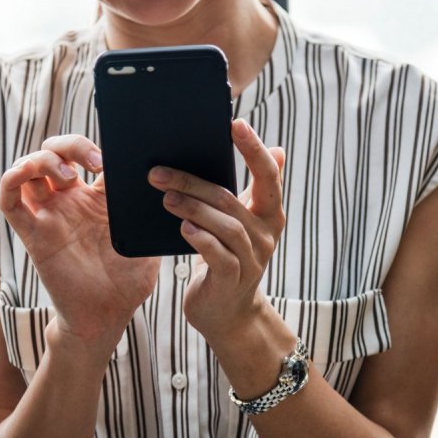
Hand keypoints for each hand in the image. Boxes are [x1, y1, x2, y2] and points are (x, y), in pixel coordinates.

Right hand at [0, 135, 159, 345]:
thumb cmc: (128, 282)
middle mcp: (69, 203)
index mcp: (98, 200)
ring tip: (68, 175)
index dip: (95, 147)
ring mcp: (49, 216)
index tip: (112, 157)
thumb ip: (151, 215)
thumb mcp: (147, 241)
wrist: (106, 316)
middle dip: (69, 146)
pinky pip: (10, 201)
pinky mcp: (33, 234)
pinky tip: (25, 174)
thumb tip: (169, 188)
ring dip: (42, 160)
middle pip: (54, 154)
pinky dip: (11, 180)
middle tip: (93, 162)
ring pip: (29, 170)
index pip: (87, 156)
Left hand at [147, 119, 285, 345]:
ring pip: (225, 225)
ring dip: (192, 208)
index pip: (268, 176)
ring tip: (164, 197)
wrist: (228, 313)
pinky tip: (182, 228)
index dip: (253, 149)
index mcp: (269, 214)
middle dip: (194, 181)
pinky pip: (218, 255)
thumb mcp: (244, 223)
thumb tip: (278, 148)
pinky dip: (200, 239)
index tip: (234, 124)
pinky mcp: (233, 280)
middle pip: (231, 199)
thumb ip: (253, 190)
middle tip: (159, 172)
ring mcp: (252, 259)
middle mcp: (266, 235)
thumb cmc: (229, 258)